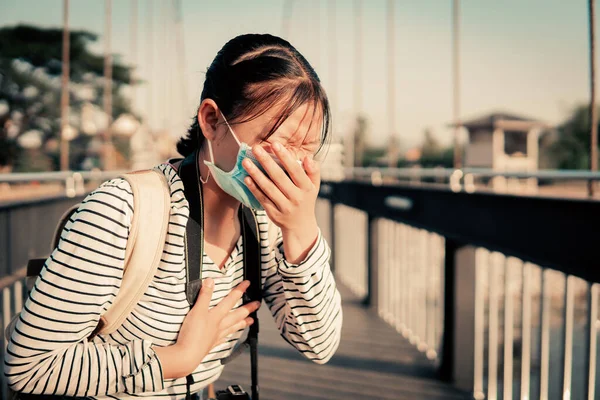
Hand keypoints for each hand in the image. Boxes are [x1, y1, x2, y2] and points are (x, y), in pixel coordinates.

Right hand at [155, 278, 260, 378]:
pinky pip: (224, 338)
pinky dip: (228, 335)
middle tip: (257, 304)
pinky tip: (229, 336)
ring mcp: (216, 336)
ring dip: (242, 323)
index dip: (239, 291)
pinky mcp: (211, 344)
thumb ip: (204, 296)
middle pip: (237, 315)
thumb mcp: (196, 311)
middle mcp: (219, 325)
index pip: (230, 300)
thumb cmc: (191, 334)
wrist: (186, 356)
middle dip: (248, 308)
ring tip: (251, 321)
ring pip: (233, 327)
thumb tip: (210, 281)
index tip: (248, 284)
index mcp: (216, 315)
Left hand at [242, 143, 319, 262]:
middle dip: (266, 161)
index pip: (295, 170)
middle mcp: (296, 197)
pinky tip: (247, 178)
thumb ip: (313, 171)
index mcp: (307, 188)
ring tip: (246, 162)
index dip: (285, 157)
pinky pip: (262, 199)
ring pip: (268, 188)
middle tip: (256, 148)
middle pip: (279, 177)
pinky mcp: (274, 213)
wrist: (300, 226)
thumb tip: (307, 157)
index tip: (275, 144)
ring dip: (256, 174)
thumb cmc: (306, 199)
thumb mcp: (314, 186)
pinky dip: (254, 188)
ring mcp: (284, 206)